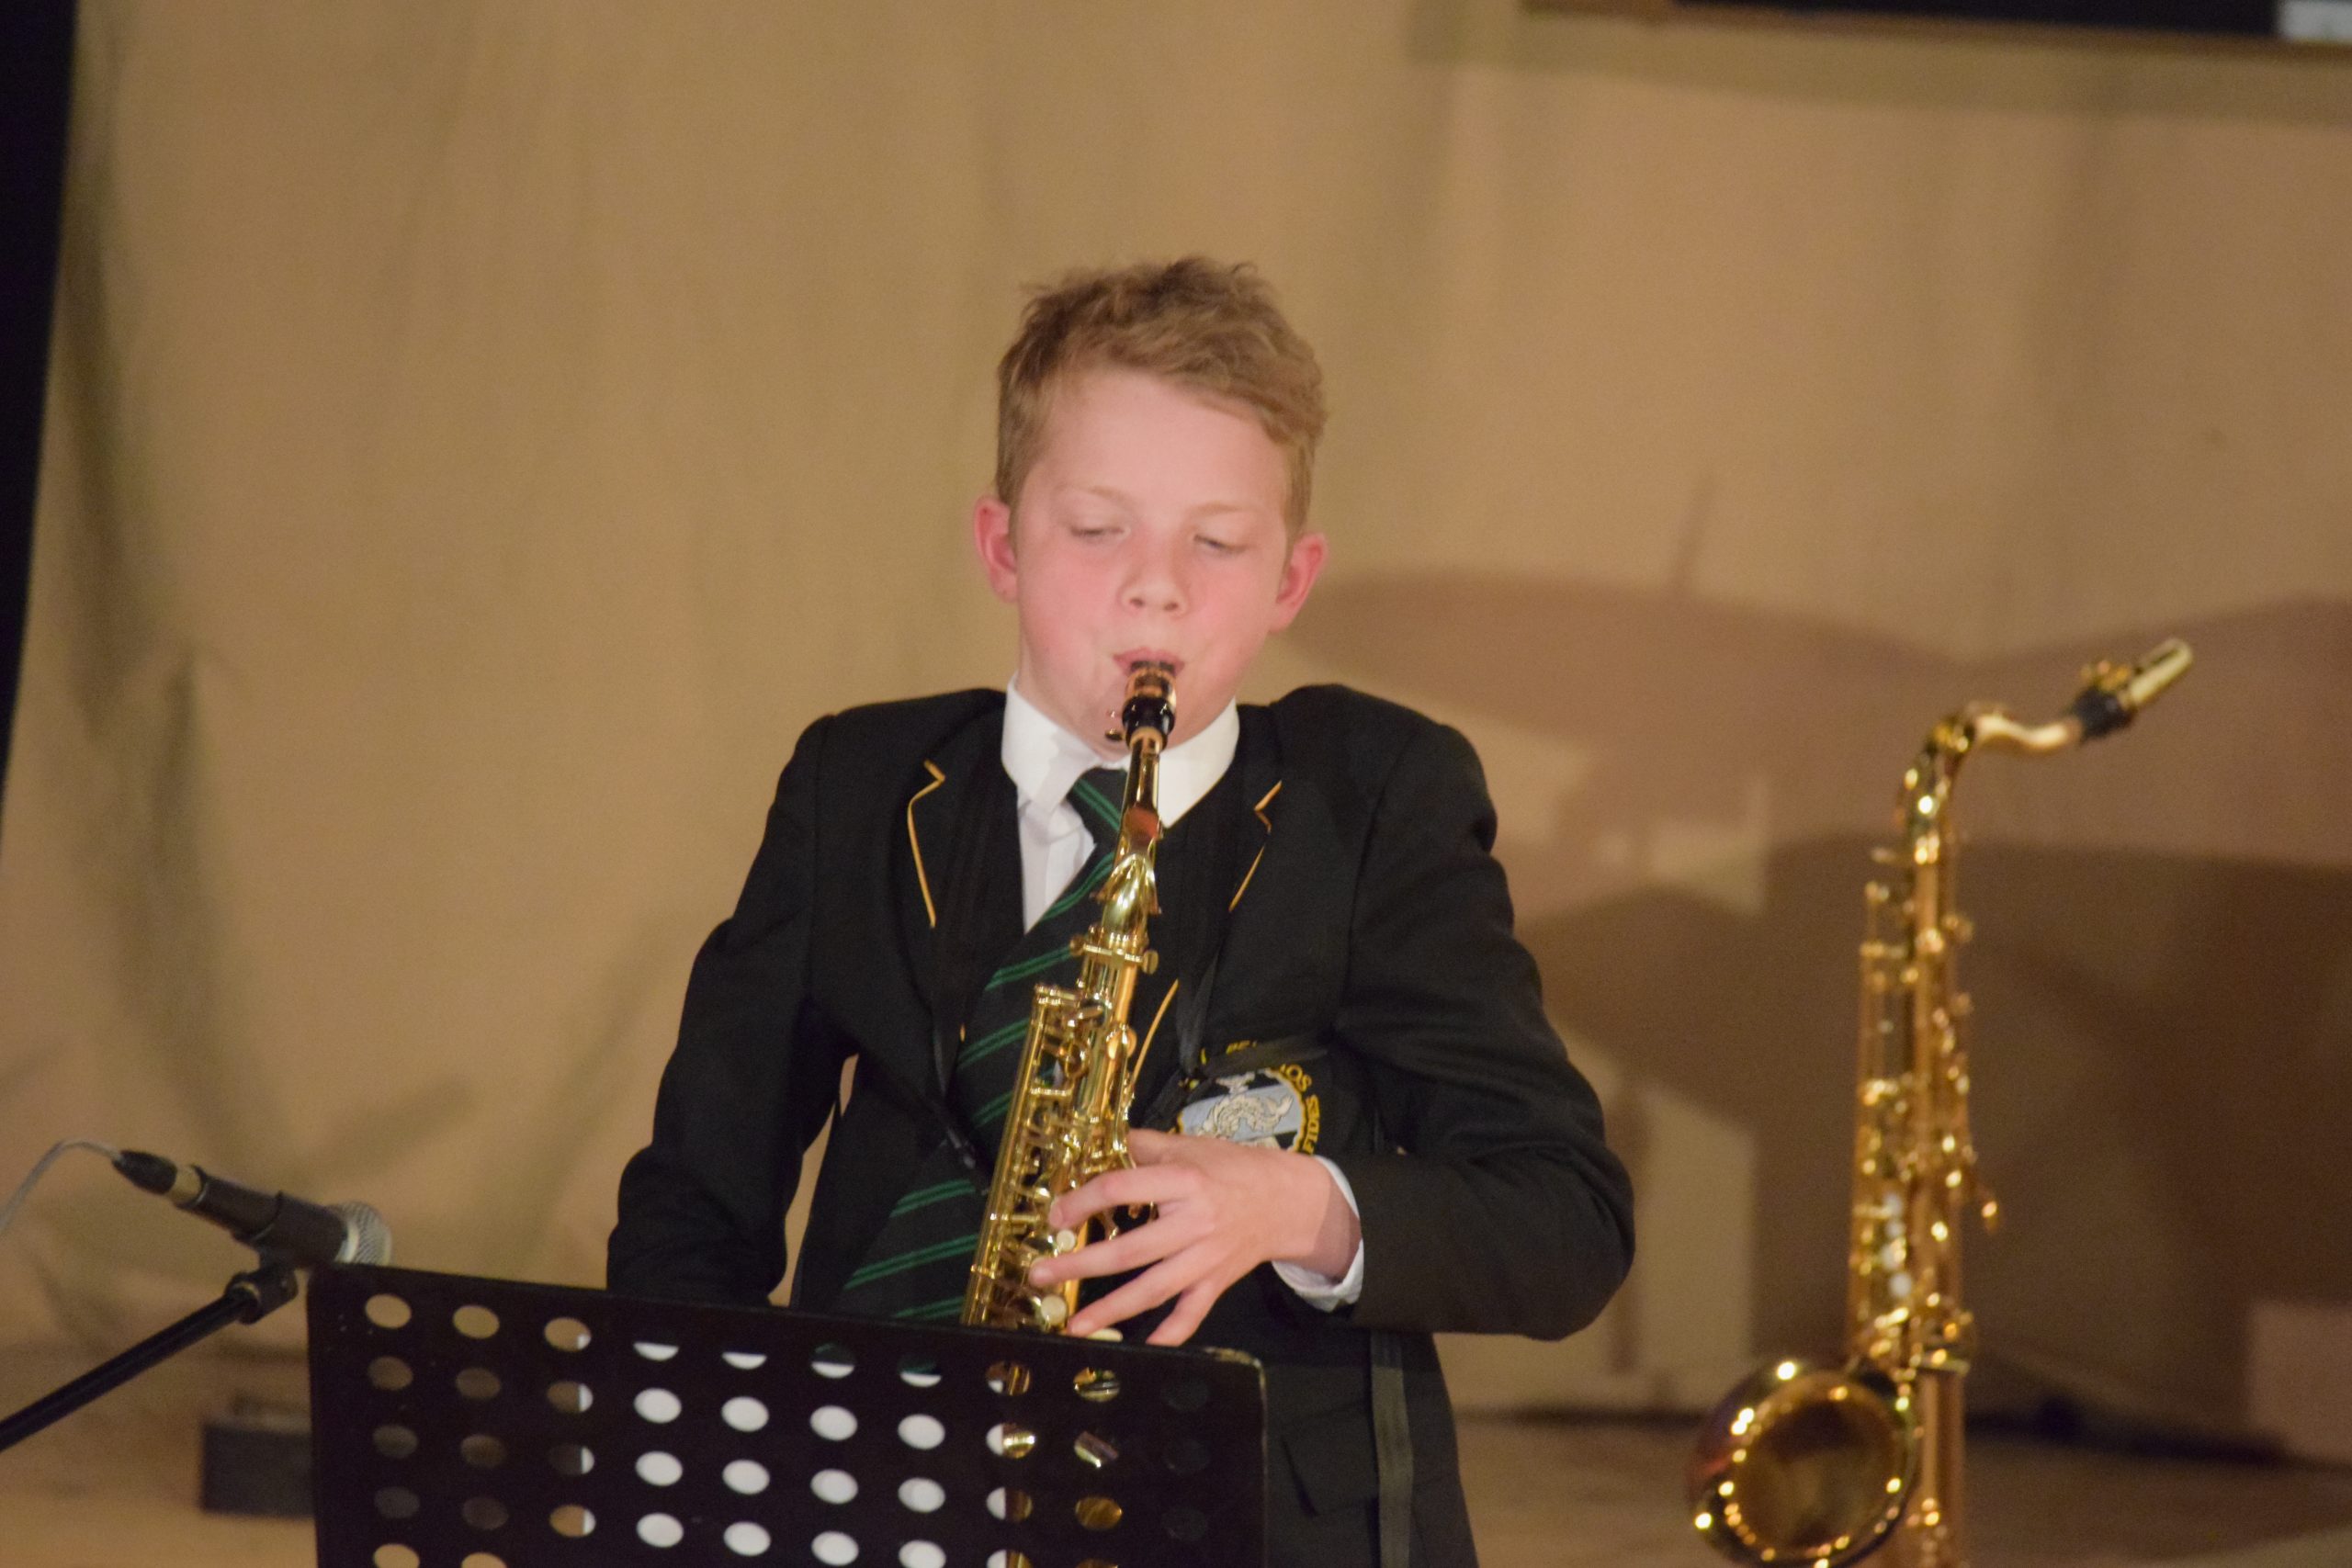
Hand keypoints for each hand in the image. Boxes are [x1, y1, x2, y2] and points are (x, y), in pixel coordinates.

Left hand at [1026, 1128, 1360, 1344]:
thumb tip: (1096, 1144)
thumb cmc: (1230, 1168)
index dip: (1082, 1202)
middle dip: (1080, 1265)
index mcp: (1183, 1181)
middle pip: (1128, 1250)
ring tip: (1072, 1325)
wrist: (1284, 1200)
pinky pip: (1191, 1315)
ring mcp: (1205, 1259)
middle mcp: (1192, 1224)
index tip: (1055, 1216)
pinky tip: (1140, 1348)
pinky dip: (1169, 1335)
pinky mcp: (1216, 1283)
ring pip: (1152, 1289)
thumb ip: (1142, 1146)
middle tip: (1040, 1274)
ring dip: (1109, 1310)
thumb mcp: (1188, 1145)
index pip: (1121, 1190)